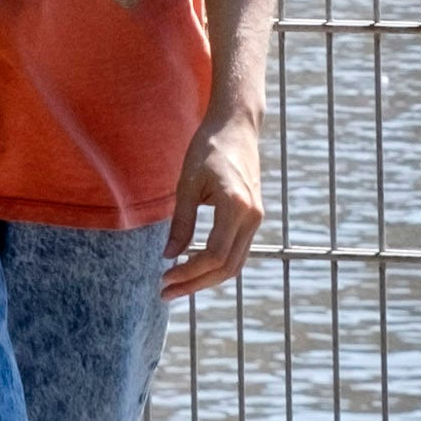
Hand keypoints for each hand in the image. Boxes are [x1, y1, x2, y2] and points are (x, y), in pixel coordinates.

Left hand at [162, 104, 266, 298]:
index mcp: (236, 206)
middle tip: (165, 293)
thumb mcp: (187, 184)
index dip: (189, 272)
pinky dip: (216, 265)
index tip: (164, 277)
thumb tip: (169, 256)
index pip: (215, 254)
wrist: (236, 127)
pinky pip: (237, 251)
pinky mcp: (253, 217)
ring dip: (206, 279)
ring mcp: (256, 218)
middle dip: (195, 283)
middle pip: (227, 267)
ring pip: (235, 264)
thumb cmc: (208, 149)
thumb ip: (181, 223)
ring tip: (176, 286)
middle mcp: (252, 216)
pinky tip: (193, 268)